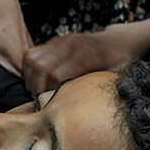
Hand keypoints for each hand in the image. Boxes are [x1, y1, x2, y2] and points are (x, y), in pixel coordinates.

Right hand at [22, 16, 149, 93]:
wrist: (119, 40)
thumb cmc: (120, 61)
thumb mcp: (118, 76)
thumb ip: (103, 87)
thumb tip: (91, 108)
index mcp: (84, 55)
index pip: (55, 74)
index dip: (49, 91)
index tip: (51, 104)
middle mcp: (69, 45)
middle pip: (39, 66)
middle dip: (35, 86)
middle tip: (40, 99)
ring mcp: (60, 41)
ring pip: (31, 58)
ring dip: (30, 76)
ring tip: (37, 90)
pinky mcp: (54, 41)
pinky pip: (31, 53)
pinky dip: (29, 68)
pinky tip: (37, 79)